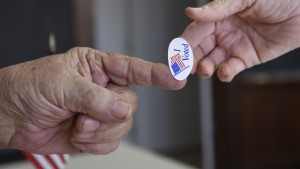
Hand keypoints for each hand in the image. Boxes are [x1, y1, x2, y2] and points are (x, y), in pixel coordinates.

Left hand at [0, 47, 185, 153]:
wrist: (11, 116)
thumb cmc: (30, 87)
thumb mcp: (62, 84)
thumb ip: (96, 98)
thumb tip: (124, 110)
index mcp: (96, 67)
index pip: (132, 68)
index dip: (156, 73)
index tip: (177, 77)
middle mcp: (103, 88)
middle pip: (130, 102)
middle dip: (110, 114)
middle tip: (86, 116)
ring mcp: (100, 111)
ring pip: (123, 124)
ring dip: (100, 130)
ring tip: (77, 126)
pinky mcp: (95, 132)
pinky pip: (112, 141)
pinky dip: (96, 143)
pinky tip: (79, 135)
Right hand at [182, 0, 299, 81]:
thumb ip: (217, 8)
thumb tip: (190, 12)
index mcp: (218, 16)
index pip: (194, 32)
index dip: (184, 44)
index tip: (176, 55)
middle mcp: (222, 32)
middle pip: (198, 50)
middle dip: (190, 61)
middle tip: (184, 70)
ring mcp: (233, 46)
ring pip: (211, 61)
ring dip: (205, 68)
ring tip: (206, 69)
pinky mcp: (246, 59)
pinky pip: (231, 69)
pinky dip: (225, 73)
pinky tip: (226, 71)